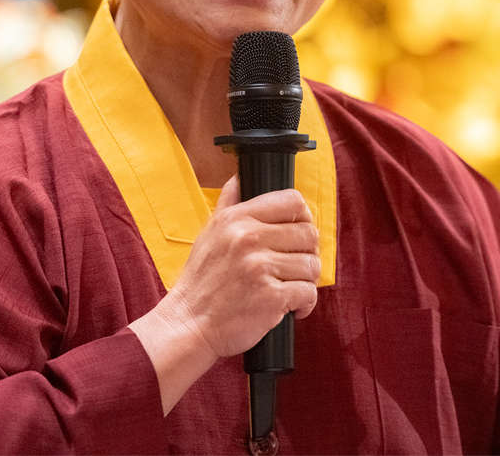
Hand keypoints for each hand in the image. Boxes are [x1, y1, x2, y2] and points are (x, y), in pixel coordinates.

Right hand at [128, 175, 319, 413]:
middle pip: (309, 233)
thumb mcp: (209, 232)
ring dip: (305, 280)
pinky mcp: (270, 297)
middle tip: (294, 266)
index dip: (303, 216)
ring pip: (312, 265)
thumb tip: (241, 175)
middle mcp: (248, 238)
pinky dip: (304, 304)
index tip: (299, 232)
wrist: (188, 324)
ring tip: (288, 288)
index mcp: (237, 218)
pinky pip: (308, 293)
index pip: (292, 201)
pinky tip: (290, 308)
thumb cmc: (201, 281)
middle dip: (307, 252)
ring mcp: (260, 268)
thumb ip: (229, 202)